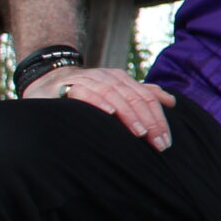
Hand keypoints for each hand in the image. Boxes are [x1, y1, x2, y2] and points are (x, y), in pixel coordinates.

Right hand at [27, 64, 175, 149]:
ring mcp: (89, 80)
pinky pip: (87, 93)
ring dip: (129, 115)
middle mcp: (108, 77)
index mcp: (122, 79)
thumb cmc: (88, 92)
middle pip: (135, 98)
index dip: (159, 119)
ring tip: (140, 133)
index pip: (147, 98)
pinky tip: (109, 113)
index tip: (166, 141)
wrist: (49, 82)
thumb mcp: (117, 92)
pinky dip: (99, 102)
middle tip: (158, 143)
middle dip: (149, 122)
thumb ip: (142, 95)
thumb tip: (171, 101)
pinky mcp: (70, 86)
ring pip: (115, 96)